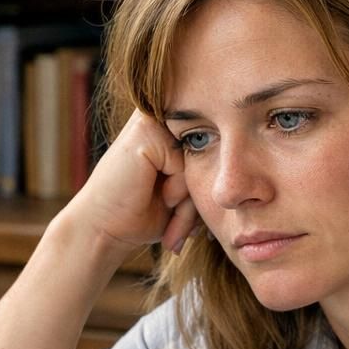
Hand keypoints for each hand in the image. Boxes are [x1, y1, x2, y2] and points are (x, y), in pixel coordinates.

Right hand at [62, 111, 200, 256]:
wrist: (103, 230)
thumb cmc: (140, 214)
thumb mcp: (181, 193)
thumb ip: (203, 173)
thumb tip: (245, 170)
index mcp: (167, 129)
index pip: (213, 150)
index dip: (202, 189)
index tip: (179, 213)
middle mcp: (159, 118)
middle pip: (207, 156)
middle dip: (195, 198)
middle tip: (173, 219)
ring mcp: (151, 121)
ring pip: (198, 163)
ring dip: (187, 200)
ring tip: (166, 211)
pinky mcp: (145, 132)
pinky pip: (184, 167)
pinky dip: (176, 193)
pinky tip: (157, 201)